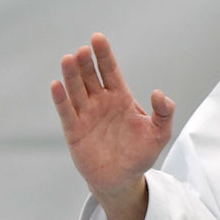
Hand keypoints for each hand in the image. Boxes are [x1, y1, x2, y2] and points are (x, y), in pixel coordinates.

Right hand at [49, 35, 174, 219]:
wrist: (121, 180)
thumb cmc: (140, 155)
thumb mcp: (159, 134)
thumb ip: (164, 113)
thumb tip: (159, 93)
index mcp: (120, 98)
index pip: (110, 71)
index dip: (103, 55)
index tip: (97, 38)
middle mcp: (100, 102)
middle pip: (90, 77)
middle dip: (86, 63)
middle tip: (82, 50)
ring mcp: (86, 115)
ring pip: (76, 90)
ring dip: (71, 75)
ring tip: (68, 59)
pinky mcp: (74, 131)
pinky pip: (66, 112)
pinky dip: (61, 99)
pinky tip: (56, 85)